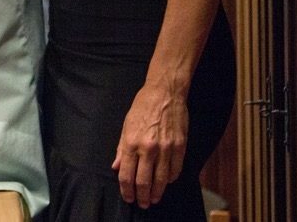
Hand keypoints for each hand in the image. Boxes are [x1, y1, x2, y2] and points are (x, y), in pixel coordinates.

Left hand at [112, 81, 188, 207]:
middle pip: (144, 181)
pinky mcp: (180, 147)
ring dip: (157, 192)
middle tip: (142, 204)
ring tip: (154, 198)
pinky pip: (176, 170)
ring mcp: (166, 148)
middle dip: (142, 196)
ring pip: (162, 180)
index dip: (126, 190)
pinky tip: (167, 182)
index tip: (128, 197)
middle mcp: (148, 148)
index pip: (127, 175)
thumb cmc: (143, 107)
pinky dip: (171, 179)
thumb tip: (116, 167)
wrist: (165, 94)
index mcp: (131, 143)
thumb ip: (122, 149)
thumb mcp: (126, 125)